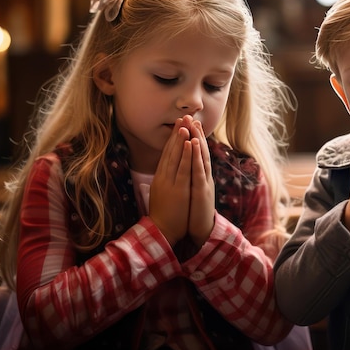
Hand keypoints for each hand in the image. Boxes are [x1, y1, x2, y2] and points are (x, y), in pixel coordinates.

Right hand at [149, 121, 191, 244]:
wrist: (161, 231)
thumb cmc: (163, 214)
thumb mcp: (162, 193)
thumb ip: (165, 181)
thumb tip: (166, 171)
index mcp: (161, 177)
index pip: (167, 154)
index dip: (173, 140)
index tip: (178, 126)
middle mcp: (164, 176)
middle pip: (170, 151)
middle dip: (177, 134)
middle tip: (182, 118)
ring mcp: (170, 182)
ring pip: (176, 157)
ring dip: (180, 140)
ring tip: (184, 124)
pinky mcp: (178, 189)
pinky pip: (183, 168)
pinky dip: (185, 155)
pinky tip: (189, 143)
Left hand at [184, 118, 214, 246]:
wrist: (202, 231)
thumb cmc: (194, 212)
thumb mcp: (191, 192)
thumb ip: (190, 179)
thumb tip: (185, 169)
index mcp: (199, 177)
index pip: (196, 154)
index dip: (192, 139)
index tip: (187, 124)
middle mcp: (203, 177)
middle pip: (200, 152)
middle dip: (195, 134)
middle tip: (191, 117)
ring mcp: (204, 182)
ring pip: (201, 158)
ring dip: (198, 140)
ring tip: (193, 125)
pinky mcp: (202, 190)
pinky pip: (199, 170)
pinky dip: (196, 156)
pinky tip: (194, 145)